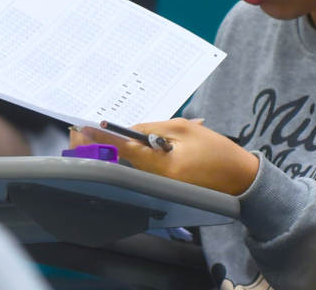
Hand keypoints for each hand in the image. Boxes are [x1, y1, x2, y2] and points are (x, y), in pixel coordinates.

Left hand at [76, 119, 260, 195]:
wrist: (238, 178)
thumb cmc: (215, 150)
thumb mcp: (184, 129)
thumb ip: (153, 128)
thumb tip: (128, 129)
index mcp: (161, 164)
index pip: (124, 149)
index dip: (101, 138)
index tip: (82, 129)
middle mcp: (155, 179)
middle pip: (120, 160)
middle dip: (99, 145)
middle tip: (77, 132)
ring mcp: (158, 185)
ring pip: (128, 165)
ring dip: (112, 151)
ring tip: (91, 136)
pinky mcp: (162, 186)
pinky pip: (140, 169)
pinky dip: (128, 157)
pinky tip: (119, 145)